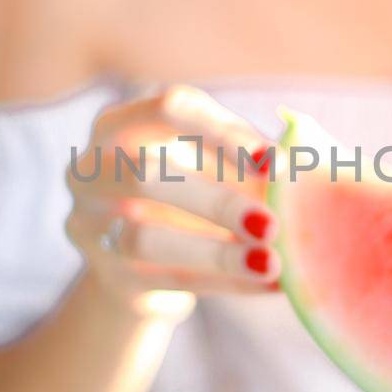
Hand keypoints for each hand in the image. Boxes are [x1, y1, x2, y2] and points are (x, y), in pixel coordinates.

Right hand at [64, 83, 278, 319]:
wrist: (143, 263)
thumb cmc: (188, 195)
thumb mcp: (211, 165)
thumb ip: (248, 157)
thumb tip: (300, 161)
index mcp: (120, 123)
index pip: (168, 109)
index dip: (221, 132)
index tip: (271, 162)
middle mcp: (92, 169)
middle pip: (145, 175)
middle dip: (215, 201)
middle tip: (272, 223)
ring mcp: (91, 225)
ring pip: (145, 238)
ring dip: (216, 253)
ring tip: (272, 263)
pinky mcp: (108, 275)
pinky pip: (166, 281)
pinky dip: (224, 283)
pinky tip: (269, 283)